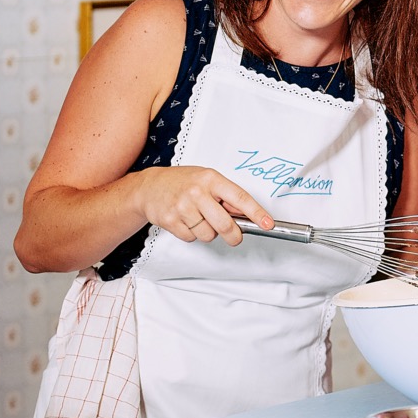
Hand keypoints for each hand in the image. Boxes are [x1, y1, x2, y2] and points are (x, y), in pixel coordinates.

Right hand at [136, 166, 273, 245]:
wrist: (149, 186)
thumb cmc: (183, 182)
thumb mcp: (207, 180)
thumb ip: (226, 196)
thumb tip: (247, 215)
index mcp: (211, 179)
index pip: (240, 197)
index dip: (256, 213)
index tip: (268, 224)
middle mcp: (197, 192)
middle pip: (224, 224)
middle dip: (233, 235)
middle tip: (235, 237)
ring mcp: (182, 207)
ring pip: (208, 235)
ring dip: (208, 233)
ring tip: (199, 219)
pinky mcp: (170, 220)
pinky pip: (191, 238)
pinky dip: (192, 234)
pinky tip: (186, 221)